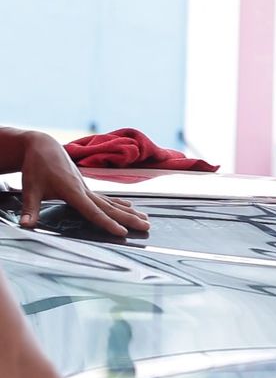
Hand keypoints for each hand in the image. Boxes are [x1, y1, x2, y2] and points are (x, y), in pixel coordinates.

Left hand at [19, 132, 148, 236]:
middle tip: (147, 227)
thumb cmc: (36, 166)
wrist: (43, 145)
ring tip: (147, 220)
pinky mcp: (87, 186)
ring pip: (113, 203)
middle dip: (130, 219)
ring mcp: (88, 188)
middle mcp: (85, 190)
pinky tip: (131, 207)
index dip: (108, 223)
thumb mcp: (30, 188)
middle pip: (111, 208)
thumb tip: (25, 225)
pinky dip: (121, 204)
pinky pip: (107, 198)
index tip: (122, 232)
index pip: (93, 212)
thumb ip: (30, 208)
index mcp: (72, 191)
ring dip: (130, 212)